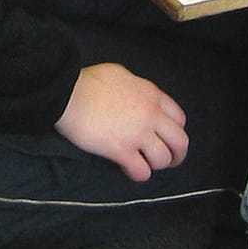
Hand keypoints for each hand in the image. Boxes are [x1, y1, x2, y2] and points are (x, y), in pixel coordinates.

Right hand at [55, 62, 189, 181]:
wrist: (68, 94)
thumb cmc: (88, 81)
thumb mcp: (119, 74)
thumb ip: (135, 86)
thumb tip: (134, 95)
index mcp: (151, 95)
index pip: (179, 118)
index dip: (175, 131)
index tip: (168, 138)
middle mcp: (151, 115)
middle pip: (180, 142)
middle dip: (177, 155)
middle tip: (168, 160)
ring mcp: (138, 134)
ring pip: (163, 159)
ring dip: (156, 165)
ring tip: (145, 164)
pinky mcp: (122, 150)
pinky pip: (142, 171)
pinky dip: (139, 174)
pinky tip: (130, 170)